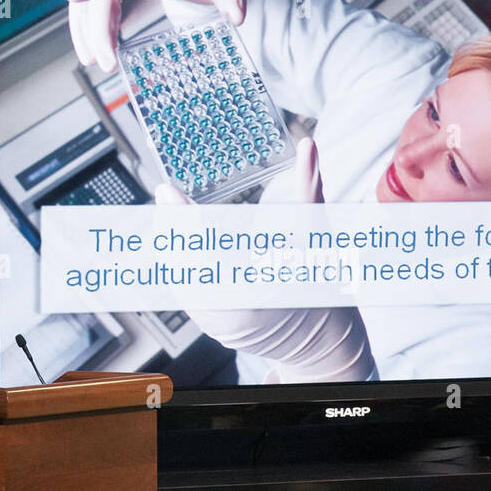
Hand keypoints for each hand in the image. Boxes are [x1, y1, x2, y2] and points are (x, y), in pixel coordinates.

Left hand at [155, 139, 375, 382]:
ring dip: (172, 243)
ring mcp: (215, 324)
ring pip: (178, 276)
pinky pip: (185, 289)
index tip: (166, 191)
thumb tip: (309, 148)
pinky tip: (180, 241)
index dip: (179, 217)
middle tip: (166, 196)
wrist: (323, 343)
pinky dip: (181, 262)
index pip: (200, 248)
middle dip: (170, 226)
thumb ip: (309, 188)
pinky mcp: (211, 326)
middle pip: (180, 261)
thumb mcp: (314, 238)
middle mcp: (227, 314)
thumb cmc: (323, 292)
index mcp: (252, 292)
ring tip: (170, 213)